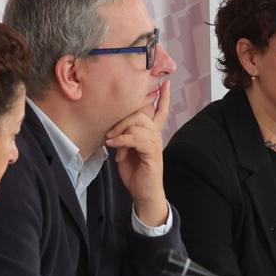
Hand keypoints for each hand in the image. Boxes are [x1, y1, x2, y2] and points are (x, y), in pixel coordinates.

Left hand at [106, 82, 169, 225]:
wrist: (144, 193)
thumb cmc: (135, 172)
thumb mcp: (126, 149)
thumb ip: (124, 135)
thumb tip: (114, 127)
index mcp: (151, 133)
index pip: (161, 111)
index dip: (164, 97)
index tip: (165, 83)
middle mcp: (156, 135)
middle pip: (142, 112)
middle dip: (122, 118)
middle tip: (110, 133)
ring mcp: (155, 143)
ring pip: (138, 123)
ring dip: (120, 131)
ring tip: (111, 141)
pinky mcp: (152, 152)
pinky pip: (136, 138)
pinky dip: (122, 140)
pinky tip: (114, 146)